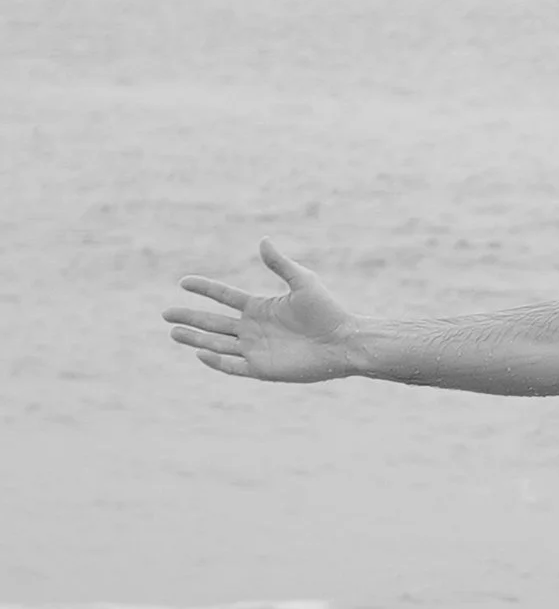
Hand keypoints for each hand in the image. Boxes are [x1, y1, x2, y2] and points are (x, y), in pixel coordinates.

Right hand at [162, 239, 362, 381]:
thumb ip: (280, 264)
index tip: (183, 282)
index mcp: (260, 307)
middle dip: (190, 317)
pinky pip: (233, 366)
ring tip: (173, 331)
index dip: (204, 289)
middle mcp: (253, 328)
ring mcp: (256, 349)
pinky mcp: (262, 369)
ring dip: (195, 338)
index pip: (224, 297)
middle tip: (165, 313)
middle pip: (213, 322)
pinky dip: (216, 361)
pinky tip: (199, 353)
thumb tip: (263, 240)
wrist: (344, 341)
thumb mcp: (303, 282)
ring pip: (217, 344)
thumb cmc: (328, 311)